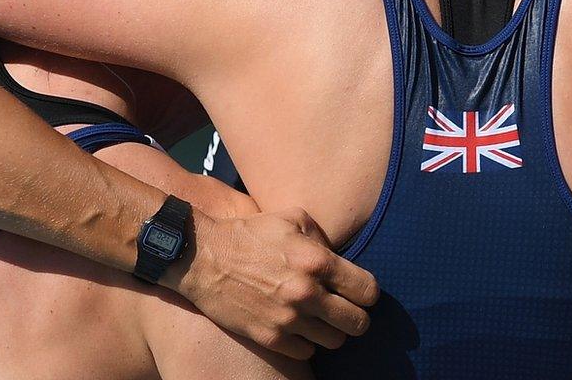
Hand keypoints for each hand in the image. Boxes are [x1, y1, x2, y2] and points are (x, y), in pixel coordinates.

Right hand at [172, 206, 377, 358]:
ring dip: (331, 331)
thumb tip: (340, 259)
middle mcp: (306, 293)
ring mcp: (287, 318)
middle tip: (346, 311)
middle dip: (357, 317)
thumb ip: (323, 238)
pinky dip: (306, 343)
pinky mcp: (268, 337)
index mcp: (317, 261)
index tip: (360, 292)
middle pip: (358, 323)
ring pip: (334, 341)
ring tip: (320, 320)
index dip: (368, 293)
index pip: (368, 291)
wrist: (203, 257)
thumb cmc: (250, 234)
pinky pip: (306, 352)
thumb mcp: (293, 218)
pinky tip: (297, 328)